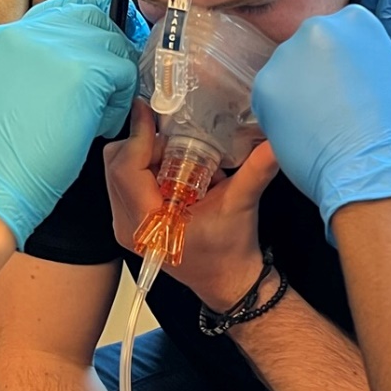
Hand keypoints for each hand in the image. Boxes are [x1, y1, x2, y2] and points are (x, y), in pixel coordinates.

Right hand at [0, 0, 138, 243]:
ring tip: (95, 115)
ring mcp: (55, 48)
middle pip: (93, 20)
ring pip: (112, 45)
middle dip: (106, 54)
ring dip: (113, 81)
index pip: (64, 8)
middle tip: (102, 91)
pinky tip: (98, 125)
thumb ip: (38, 64)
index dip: (89, 29)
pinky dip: (117, 103)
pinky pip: (122, 73)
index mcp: (7, 36)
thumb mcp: (6, 90)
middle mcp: (29, 32)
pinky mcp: (82, 71)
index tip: (98, 53)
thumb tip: (81, 54)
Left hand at [103, 99, 279, 308]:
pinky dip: (141, 167)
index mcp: (149, 223)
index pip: (127, 168)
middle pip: (115, 164)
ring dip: (141, 154)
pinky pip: (122, 182)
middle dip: (142, 143)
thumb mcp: (241, 203)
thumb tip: (274, 140)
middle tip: (172, 138)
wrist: (227, 279)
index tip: (149, 111)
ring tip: (173, 154)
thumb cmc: (229, 250)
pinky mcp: (128, 222)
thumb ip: (255, 169)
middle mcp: (128, 225)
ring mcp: (124, 225)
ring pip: (115, 171)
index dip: (138, 136)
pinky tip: (168, 169)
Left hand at [252, 7, 390, 237]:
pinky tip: (304, 132)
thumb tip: (381, 66)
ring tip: (320, 123)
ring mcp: (286, 57)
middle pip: (312, 49)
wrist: (373, 169)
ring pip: (288, 72)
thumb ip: (389, 61)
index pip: (344, 35)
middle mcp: (316, 29)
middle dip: (320, 73)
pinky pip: (270, 98)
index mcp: (355, 22)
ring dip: (299, 92)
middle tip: (335, 105)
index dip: (348, 64)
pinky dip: (281, 114)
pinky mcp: (264, 87)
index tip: (351, 84)